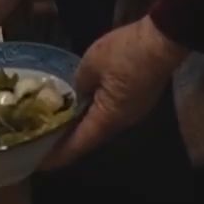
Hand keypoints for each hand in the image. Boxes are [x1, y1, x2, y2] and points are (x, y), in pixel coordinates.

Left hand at [40, 16, 187, 170]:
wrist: (163, 40)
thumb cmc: (125, 53)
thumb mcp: (91, 63)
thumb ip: (79, 83)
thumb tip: (77, 93)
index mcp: (109, 117)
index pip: (80, 143)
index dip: (59, 154)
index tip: (41, 163)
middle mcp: (123, 121)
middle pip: (91, 137)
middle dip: (68, 142)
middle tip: (44, 142)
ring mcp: (133, 111)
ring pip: (102, 125)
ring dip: (81, 127)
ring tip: (59, 125)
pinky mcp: (138, 100)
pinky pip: (110, 113)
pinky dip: (93, 114)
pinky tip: (81, 106)